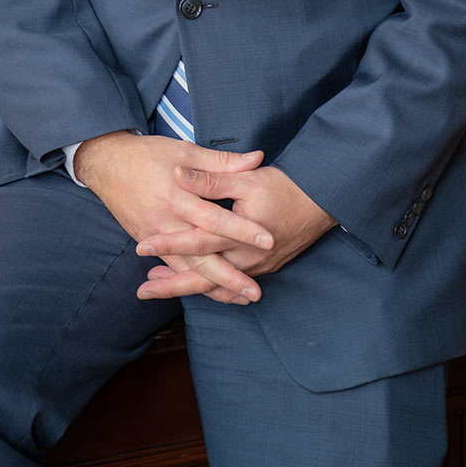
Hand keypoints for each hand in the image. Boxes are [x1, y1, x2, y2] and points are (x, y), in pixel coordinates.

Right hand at [73, 131, 273, 303]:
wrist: (108, 164)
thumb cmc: (149, 154)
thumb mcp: (186, 151)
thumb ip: (221, 162)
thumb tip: (257, 158)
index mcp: (178, 196)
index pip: (216, 218)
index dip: (242, 230)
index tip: (267, 240)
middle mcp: (167, 221)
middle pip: (202, 255)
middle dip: (230, 276)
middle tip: (256, 292)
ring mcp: (155, 236)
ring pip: (187, 269)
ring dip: (213, 287)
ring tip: (240, 299)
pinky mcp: (147, 242)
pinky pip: (172, 268)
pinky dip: (189, 283)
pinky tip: (210, 292)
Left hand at [135, 164, 336, 302]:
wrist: (324, 202)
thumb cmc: (285, 186)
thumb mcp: (246, 178)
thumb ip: (211, 180)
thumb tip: (178, 175)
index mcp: (238, 234)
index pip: (195, 242)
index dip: (167, 245)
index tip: (142, 247)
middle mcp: (246, 258)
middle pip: (202, 277)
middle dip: (171, 285)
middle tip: (142, 291)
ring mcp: (257, 267)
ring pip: (217, 286)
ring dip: (188, 287)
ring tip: (160, 287)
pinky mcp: (265, 268)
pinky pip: (233, 285)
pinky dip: (213, 288)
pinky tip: (200, 284)